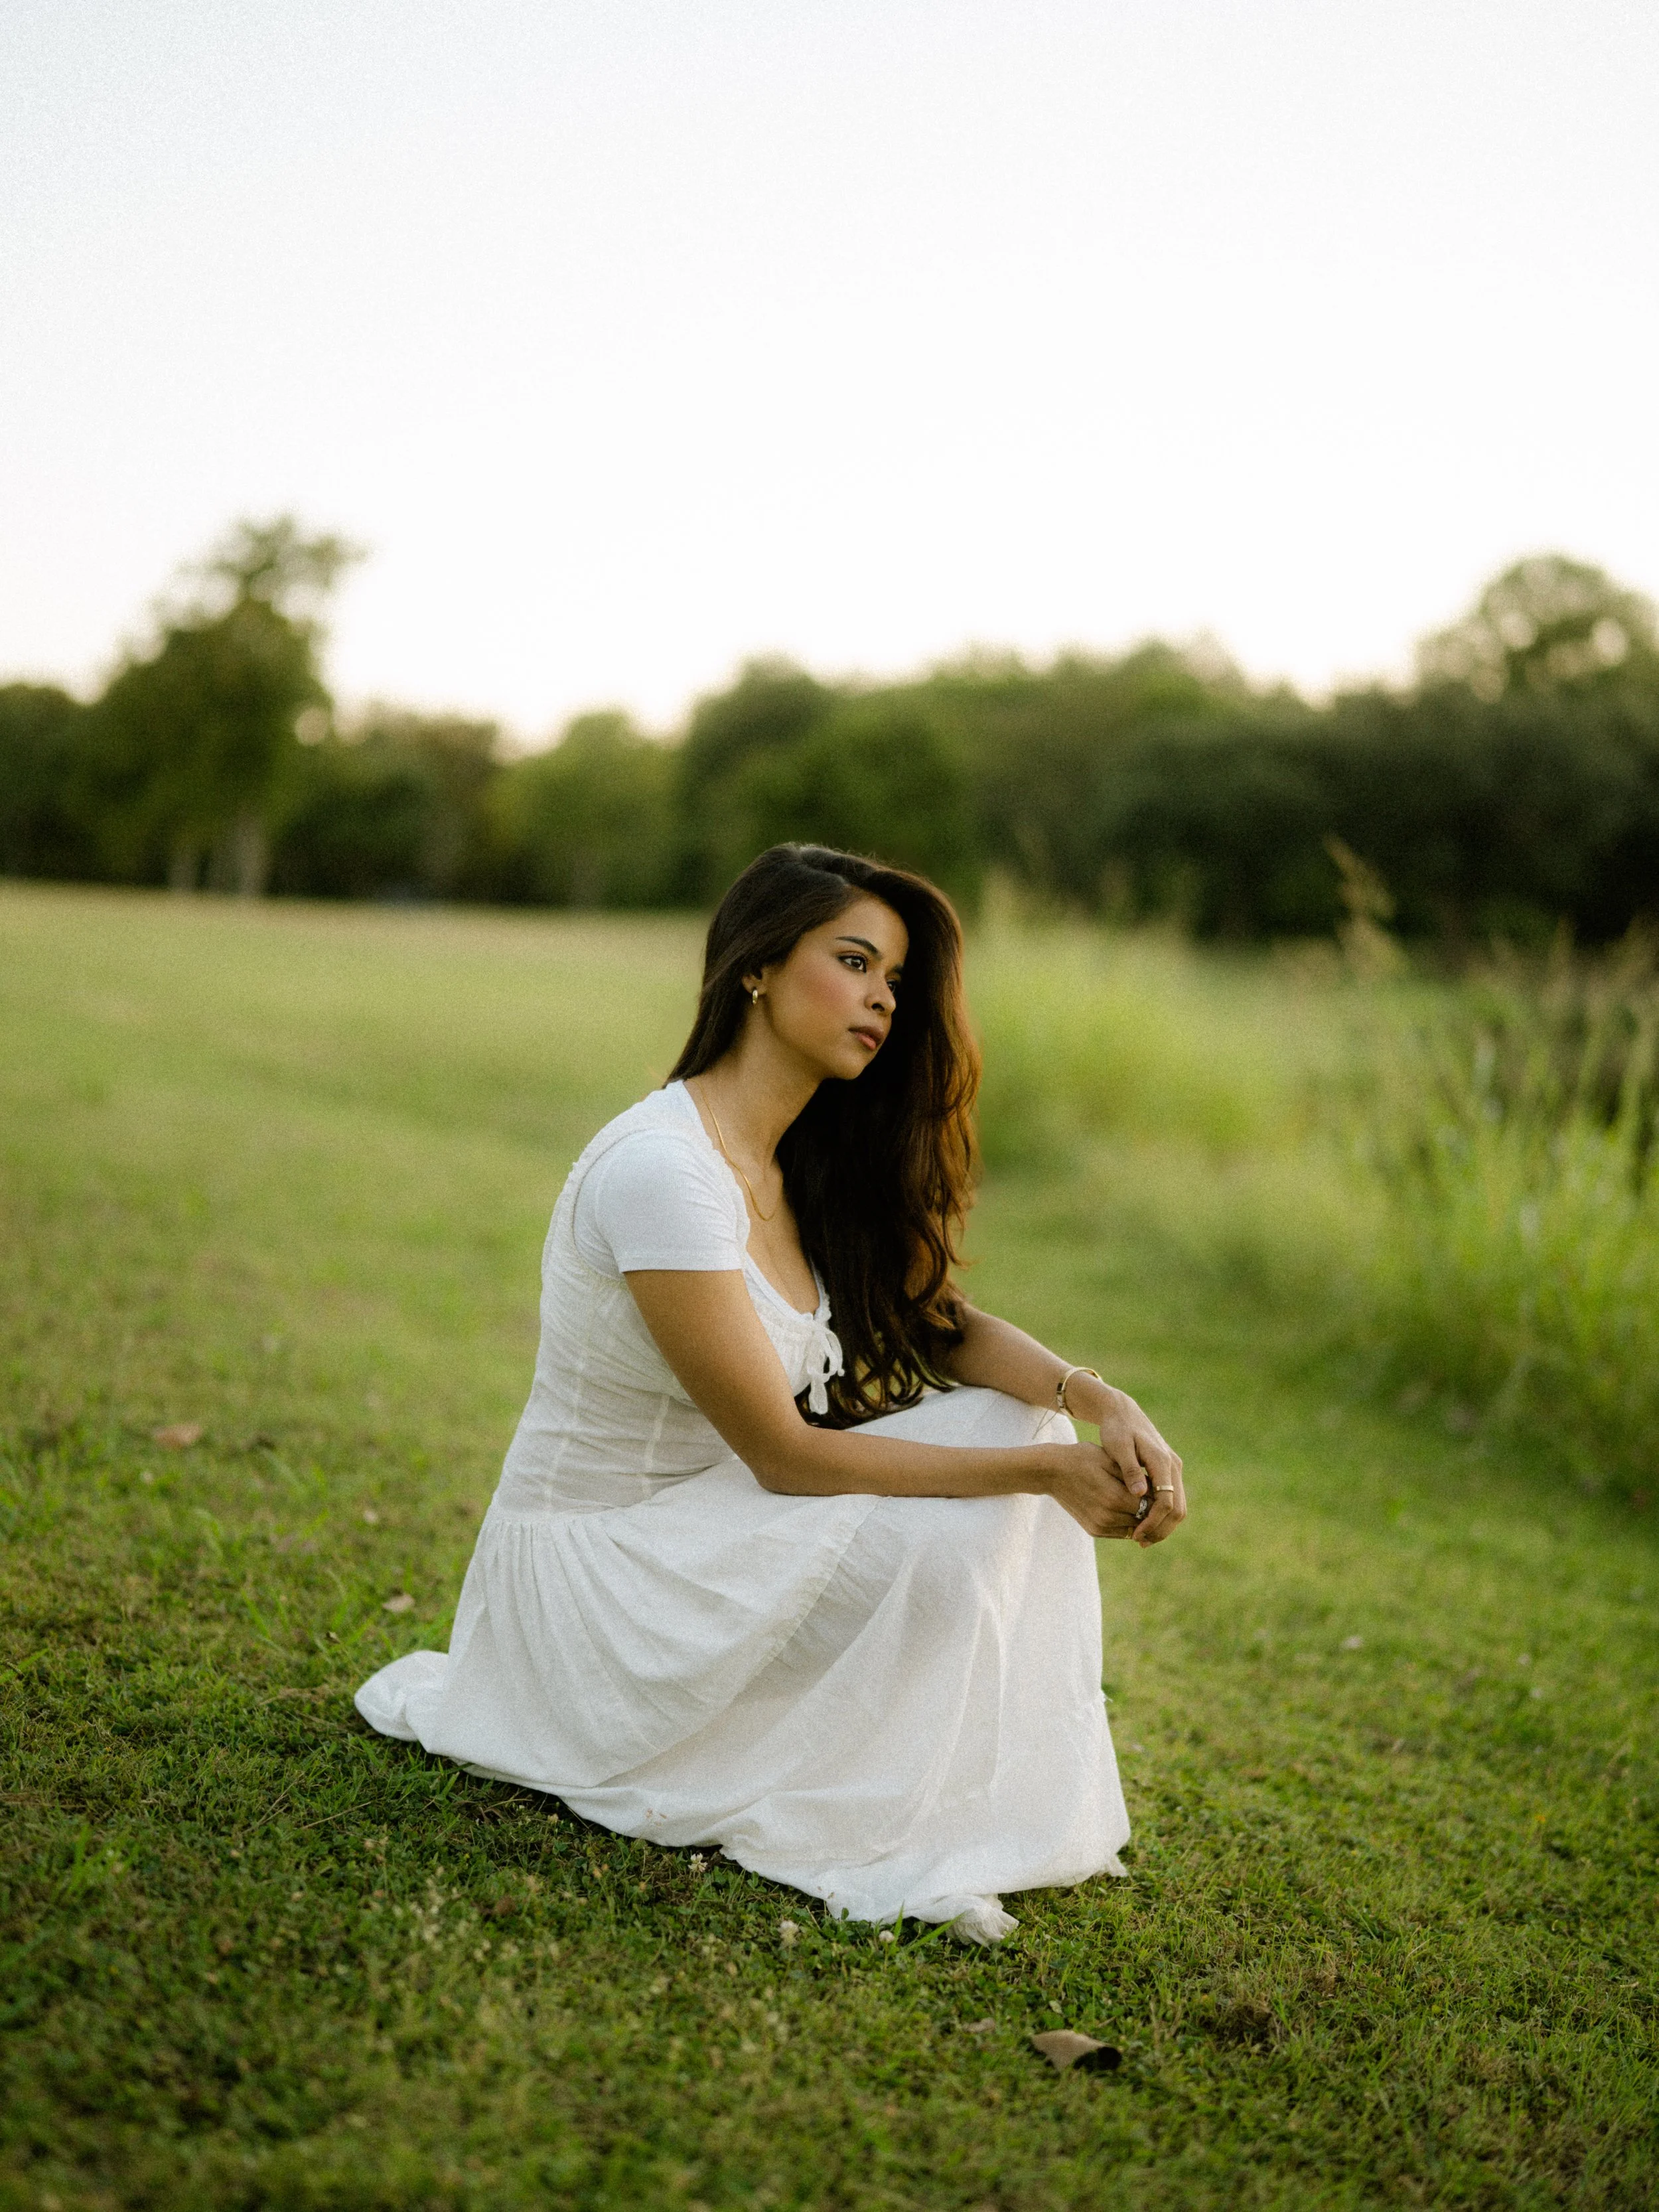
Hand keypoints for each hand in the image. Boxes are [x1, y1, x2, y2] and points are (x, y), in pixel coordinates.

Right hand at [1043, 1441, 1154, 1537]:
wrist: (1051, 1472)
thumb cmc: (1082, 1459)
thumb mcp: (1109, 1460)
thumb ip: (1134, 1476)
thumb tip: (1156, 1488)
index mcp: (1115, 1498)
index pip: (1151, 1505)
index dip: (1159, 1495)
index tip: (1160, 1483)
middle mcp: (1108, 1517)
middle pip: (1144, 1518)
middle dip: (1153, 1508)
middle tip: (1155, 1492)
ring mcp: (1100, 1526)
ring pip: (1134, 1528)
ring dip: (1141, 1517)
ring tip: (1141, 1497)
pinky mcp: (1094, 1530)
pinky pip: (1121, 1531)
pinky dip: (1128, 1522)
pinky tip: (1127, 1506)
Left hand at [1064, 1376, 1186, 1547]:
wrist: (1123, 1412)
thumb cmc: (1116, 1429)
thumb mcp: (1118, 1447)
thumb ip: (1129, 1470)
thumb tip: (1141, 1495)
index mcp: (1162, 1461)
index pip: (1167, 1502)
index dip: (1153, 1522)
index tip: (1136, 1535)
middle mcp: (1173, 1466)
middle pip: (1178, 1509)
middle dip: (1161, 1529)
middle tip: (1140, 1542)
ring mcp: (1173, 1468)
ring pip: (1178, 1506)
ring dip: (1163, 1525)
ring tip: (1141, 1538)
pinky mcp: (1168, 1471)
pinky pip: (1172, 1499)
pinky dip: (1161, 1515)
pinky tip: (1144, 1523)